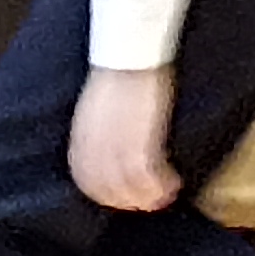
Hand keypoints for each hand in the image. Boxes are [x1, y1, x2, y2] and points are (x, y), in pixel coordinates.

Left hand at [69, 65, 178, 212]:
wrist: (129, 55)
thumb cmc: (116, 75)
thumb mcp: (95, 109)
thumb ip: (97, 133)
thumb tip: (107, 149)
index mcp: (80, 140)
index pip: (86, 181)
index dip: (106, 194)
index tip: (125, 196)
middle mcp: (94, 150)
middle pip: (108, 191)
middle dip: (129, 200)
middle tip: (150, 201)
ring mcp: (116, 150)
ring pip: (131, 189)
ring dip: (151, 197)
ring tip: (167, 193)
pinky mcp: (140, 147)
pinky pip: (151, 179)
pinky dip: (163, 186)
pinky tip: (174, 182)